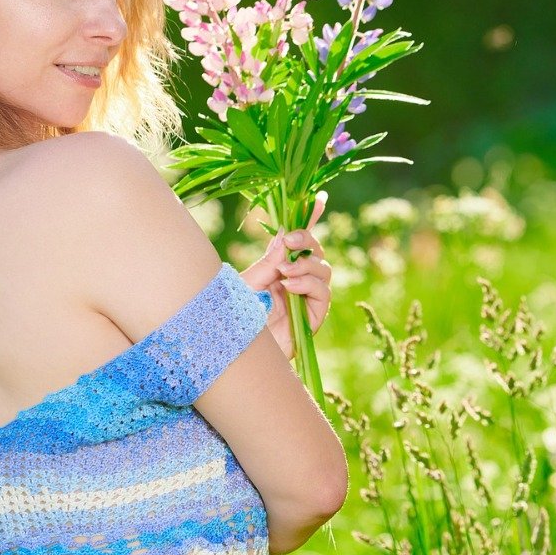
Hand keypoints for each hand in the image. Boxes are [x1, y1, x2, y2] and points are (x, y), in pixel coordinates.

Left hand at [241, 193, 331, 360]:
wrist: (233, 355)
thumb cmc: (231, 320)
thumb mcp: (246, 283)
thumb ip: (268, 261)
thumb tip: (285, 235)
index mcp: (275, 268)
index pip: (296, 240)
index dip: (309, 219)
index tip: (318, 199)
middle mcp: (293, 280)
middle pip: (315, 251)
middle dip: (307, 239)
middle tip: (290, 241)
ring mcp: (304, 299)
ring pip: (324, 269)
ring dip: (306, 265)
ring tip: (285, 273)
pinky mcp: (312, 318)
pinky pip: (323, 294)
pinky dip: (309, 285)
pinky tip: (290, 287)